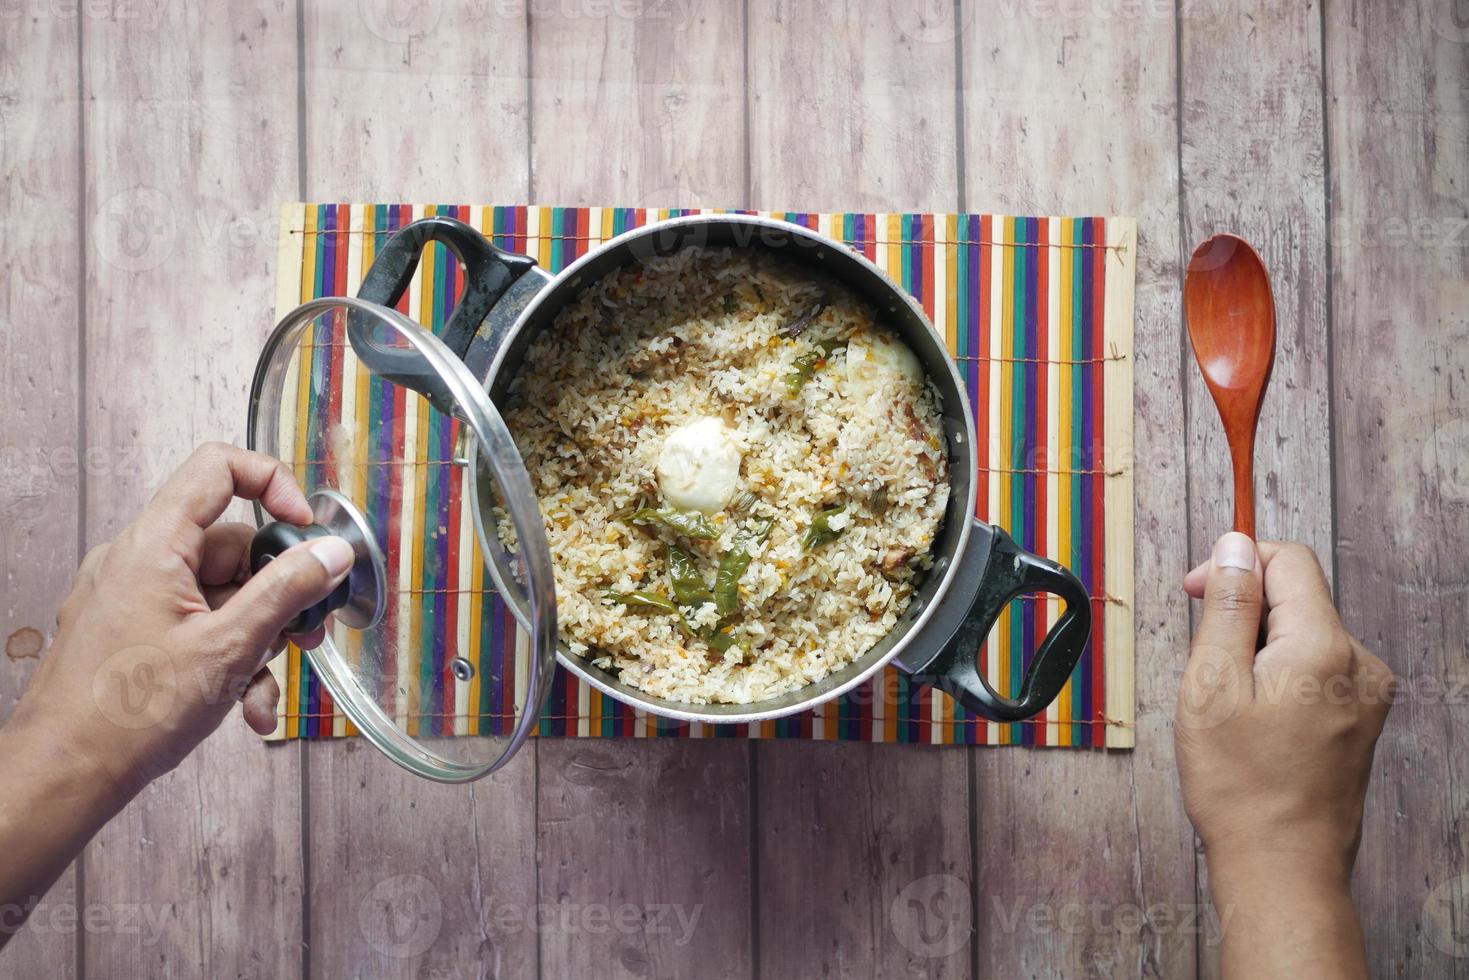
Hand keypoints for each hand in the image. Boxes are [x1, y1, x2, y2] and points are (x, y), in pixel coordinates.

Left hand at [4, 442, 353, 801]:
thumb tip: (332, 551)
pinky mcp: (133, 632)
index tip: (307, 529)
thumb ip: (286, 591)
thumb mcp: (228, 647)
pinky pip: (197, 626)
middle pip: (233, 546)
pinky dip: (227, 659)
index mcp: (154, 545)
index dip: (273, 485)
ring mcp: (133, 597)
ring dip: (256, 640)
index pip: (218, 468)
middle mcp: (139, 560)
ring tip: (265, 689)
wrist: (62, 776)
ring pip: (221, 595)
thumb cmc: (127, 715)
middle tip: (308, 632)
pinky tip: (244, 706)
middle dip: (279, 594)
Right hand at [1175, 532, 1394, 977]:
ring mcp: (1369, 693)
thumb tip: (1235, 545)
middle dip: (1243, 615)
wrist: (1283, 865)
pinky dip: (1279, 677)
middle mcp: (1362, 663)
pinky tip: (1255, 721)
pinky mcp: (1364, 717)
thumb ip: (1228, 606)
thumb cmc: (1240, 786)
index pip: (1288, 561)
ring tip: (1229, 703)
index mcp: (1325, 647)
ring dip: (1258, 649)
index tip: (1196, 592)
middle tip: (1205, 669)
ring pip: (1303, 633)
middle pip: (1296, 597)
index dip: (1235, 564)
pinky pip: (1316, 668)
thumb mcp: (1211, 684)